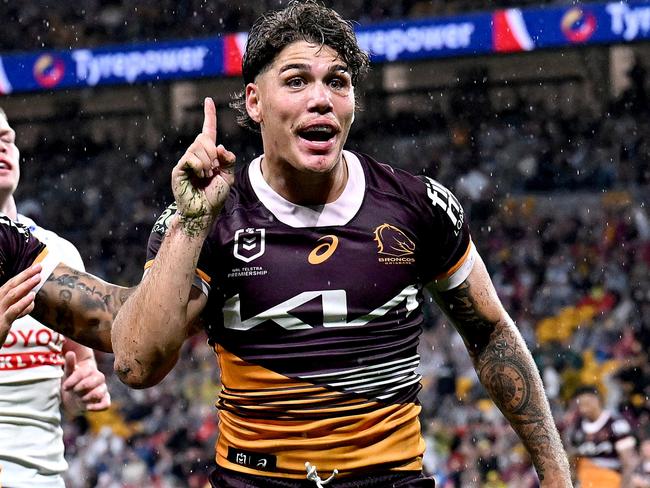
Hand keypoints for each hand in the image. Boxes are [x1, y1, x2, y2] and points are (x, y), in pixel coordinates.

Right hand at [0, 264, 41, 344]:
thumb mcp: (7, 314)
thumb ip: (18, 305)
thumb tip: (32, 297)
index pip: (11, 283)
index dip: (24, 274)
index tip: (36, 267)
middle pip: (11, 285)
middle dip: (25, 275)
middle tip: (39, 267)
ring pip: (12, 295)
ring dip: (26, 285)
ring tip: (38, 278)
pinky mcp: (1, 323)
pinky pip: (13, 311)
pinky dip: (23, 303)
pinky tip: (32, 296)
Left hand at [62, 351, 110, 412]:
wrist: (73, 398)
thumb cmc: (72, 383)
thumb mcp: (68, 374)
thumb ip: (70, 364)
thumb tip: (70, 353)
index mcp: (91, 369)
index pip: (86, 371)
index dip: (74, 380)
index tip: (65, 387)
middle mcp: (100, 378)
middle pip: (96, 379)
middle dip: (81, 387)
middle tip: (74, 391)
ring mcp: (103, 389)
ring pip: (100, 392)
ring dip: (87, 397)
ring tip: (80, 399)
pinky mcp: (104, 400)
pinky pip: (106, 404)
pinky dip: (97, 407)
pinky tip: (87, 407)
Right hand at [172, 97, 235, 231]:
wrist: (203, 212)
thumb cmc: (215, 196)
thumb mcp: (228, 176)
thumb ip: (228, 159)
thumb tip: (219, 146)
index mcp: (208, 154)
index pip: (208, 130)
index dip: (209, 115)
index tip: (208, 101)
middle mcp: (195, 154)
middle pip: (204, 138)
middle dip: (213, 153)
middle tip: (213, 170)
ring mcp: (186, 161)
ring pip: (198, 148)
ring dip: (208, 163)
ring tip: (206, 176)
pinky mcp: (179, 169)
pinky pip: (191, 158)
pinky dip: (200, 167)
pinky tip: (199, 176)